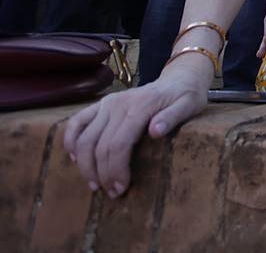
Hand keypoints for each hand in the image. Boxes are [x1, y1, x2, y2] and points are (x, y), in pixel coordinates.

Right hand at [62, 67, 208, 196]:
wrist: (180, 77)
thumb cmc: (186, 95)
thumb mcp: (190, 104)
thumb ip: (173, 116)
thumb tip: (155, 132)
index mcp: (140, 106)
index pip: (118, 144)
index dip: (116, 170)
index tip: (120, 189)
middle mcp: (117, 104)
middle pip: (100, 146)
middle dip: (102, 174)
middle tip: (112, 193)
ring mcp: (106, 103)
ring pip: (84, 138)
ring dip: (85, 165)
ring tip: (95, 184)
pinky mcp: (100, 104)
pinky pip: (77, 122)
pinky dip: (70, 141)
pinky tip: (74, 159)